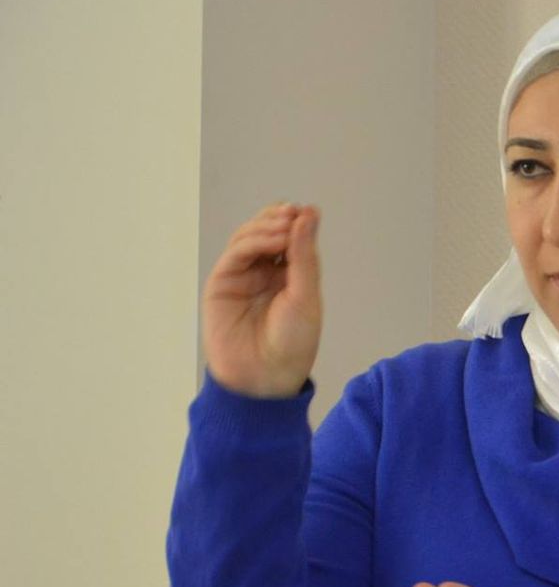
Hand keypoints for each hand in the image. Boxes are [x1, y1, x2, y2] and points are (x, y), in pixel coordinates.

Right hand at [200, 201, 322, 397]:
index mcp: (290, 277)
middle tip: (292, 214)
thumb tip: (309, 213)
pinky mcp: (222, 282)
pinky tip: (271, 240)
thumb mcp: (306, 295)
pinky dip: (252, 241)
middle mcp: (265, 273)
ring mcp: (242, 276)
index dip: (295, 222)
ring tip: (284, 226)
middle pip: (267, 233)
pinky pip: (235, 254)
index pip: (290, 239)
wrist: (265, 376)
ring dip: (266, 227)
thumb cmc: (292, 343)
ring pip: (249, 238)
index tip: (305, 211)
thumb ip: (304, 255)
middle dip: (279, 219)